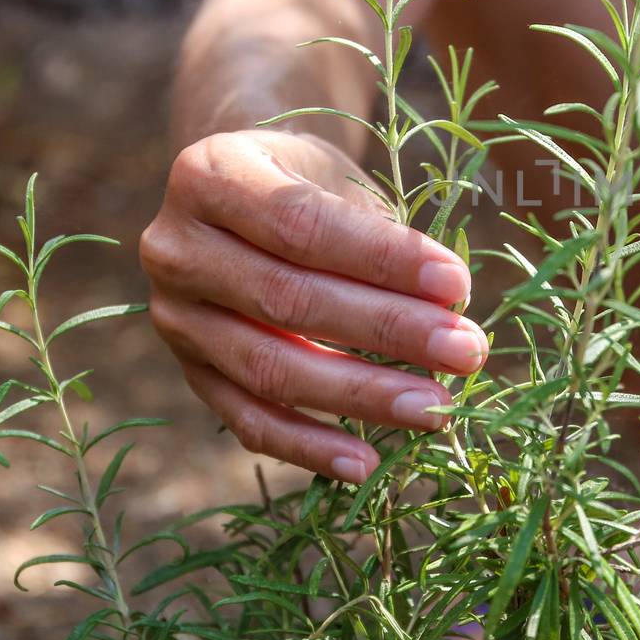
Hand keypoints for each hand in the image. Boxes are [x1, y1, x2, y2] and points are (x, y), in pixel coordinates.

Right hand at [140, 129, 486, 481]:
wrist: (243, 198)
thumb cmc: (309, 183)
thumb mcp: (338, 179)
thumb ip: (380, 237)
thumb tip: (450, 310)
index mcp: (209, 176)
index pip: (303, 225)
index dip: (382, 259)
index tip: (457, 284)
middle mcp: (175, 247)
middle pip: (288, 300)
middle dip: (388, 330)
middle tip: (464, 350)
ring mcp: (175, 315)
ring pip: (268, 368)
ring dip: (360, 395)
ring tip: (435, 409)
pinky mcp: (189, 371)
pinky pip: (248, 419)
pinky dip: (309, 446)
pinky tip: (366, 462)